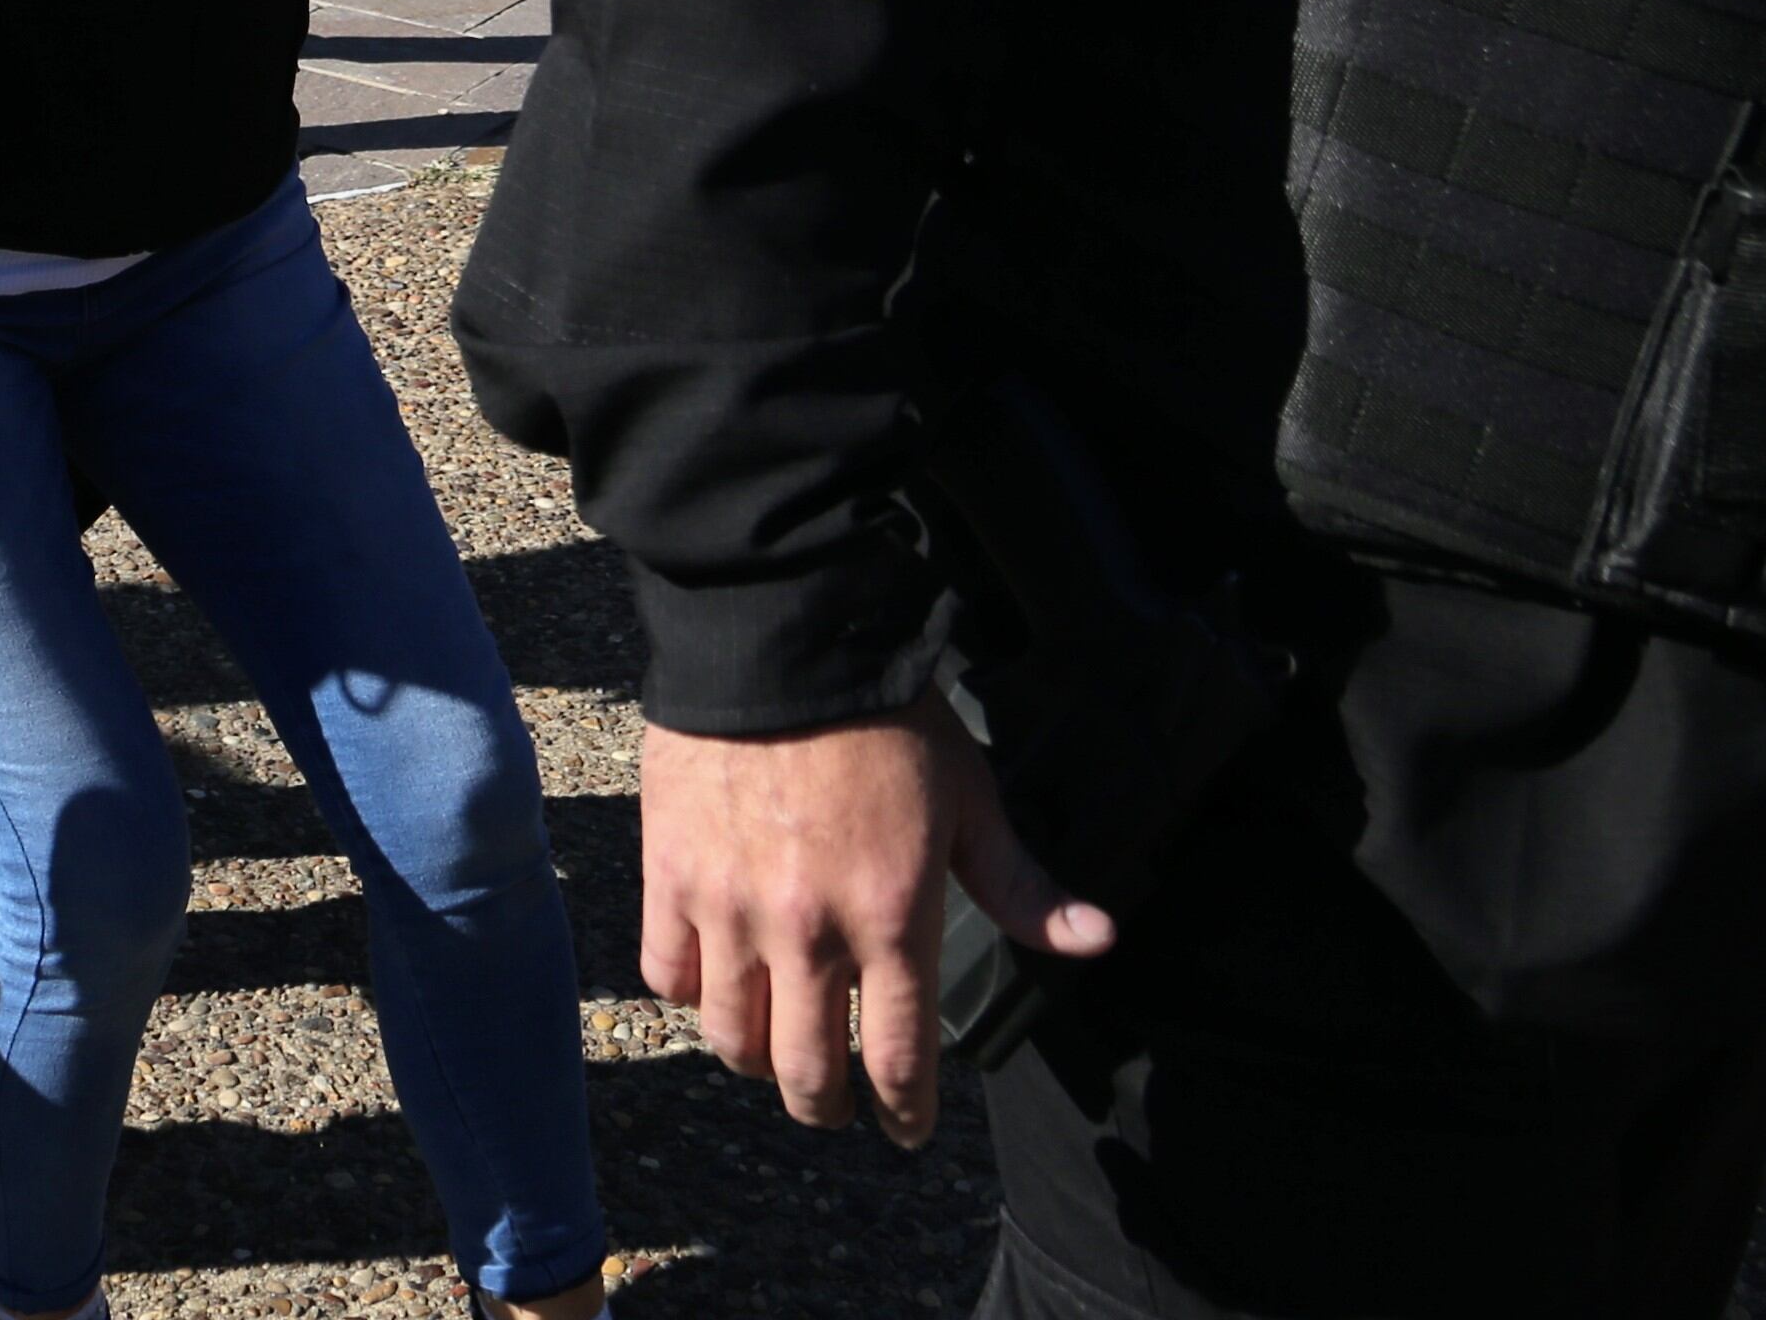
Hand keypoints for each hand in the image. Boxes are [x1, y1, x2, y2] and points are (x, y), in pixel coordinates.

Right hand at [639, 692, 1114, 1149]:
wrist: (781, 637)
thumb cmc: (884, 715)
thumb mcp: (967, 796)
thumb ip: (1019, 883)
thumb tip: (1097, 939)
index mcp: (891, 917)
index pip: (899, 1059)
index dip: (904, 1113)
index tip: (905, 1129)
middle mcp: (809, 931)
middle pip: (809, 1073)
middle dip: (829, 1106)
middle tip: (837, 1103)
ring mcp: (732, 909)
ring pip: (734, 1038)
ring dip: (759, 1062)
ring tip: (774, 1054)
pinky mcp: (670, 876)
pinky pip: (668, 975)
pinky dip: (690, 994)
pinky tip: (714, 984)